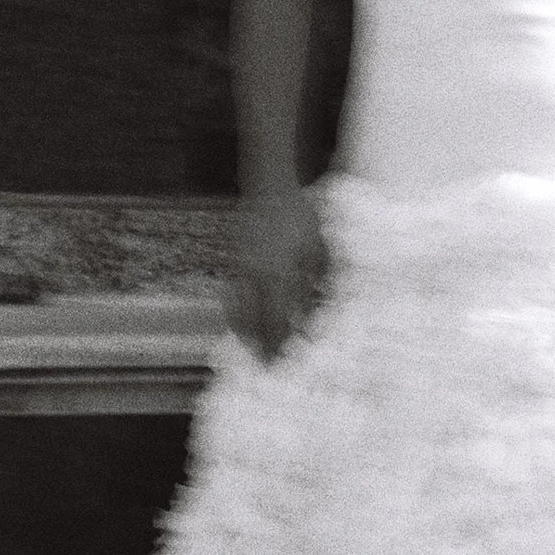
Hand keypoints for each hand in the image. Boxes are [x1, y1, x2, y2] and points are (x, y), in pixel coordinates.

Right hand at [228, 186, 328, 357]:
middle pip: (255, 322)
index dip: (282, 343)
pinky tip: (246, 321)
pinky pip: (233, 295)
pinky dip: (238, 312)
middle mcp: (256, 276)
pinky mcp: (234, 262)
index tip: (288, 360)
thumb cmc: (301, 216)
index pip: (277, 320)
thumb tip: (320, 310)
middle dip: (261, 346)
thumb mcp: (318, 248)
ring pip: (238, 311)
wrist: (270, 187)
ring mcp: (241, 269)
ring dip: (245, 334)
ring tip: (254, 351)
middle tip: (269, 366)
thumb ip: (318, 281)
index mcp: (278, 274)